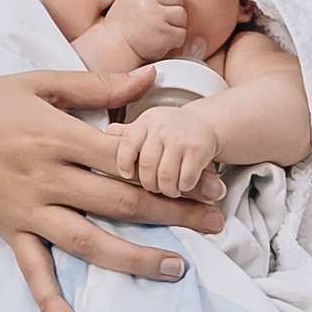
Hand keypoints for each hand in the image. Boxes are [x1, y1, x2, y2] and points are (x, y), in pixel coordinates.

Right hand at [0, 56, 225, 311]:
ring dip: (132, 257)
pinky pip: (31, 269)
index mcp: (57, 134)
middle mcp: (46, 175)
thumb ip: (99, 83)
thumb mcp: (41, 81)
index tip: (209, 180)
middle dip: (172, 212)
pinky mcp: (8, 228)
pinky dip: (48, 300)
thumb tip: (152, 77)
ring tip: (175, 269)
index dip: (171, 169)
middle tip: (217, 224)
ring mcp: (27, 207)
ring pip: (87, 239)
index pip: (126, 157)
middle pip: (119, 200)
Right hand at [100, 0, 187, 62]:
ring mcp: (156, 15)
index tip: (158, 3)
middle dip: (172, 7)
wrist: (115, 47)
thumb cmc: (124, 23)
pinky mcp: (164, 33)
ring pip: (181, 14)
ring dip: (175, 24)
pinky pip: (181, 33)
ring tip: (159, 30)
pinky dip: (175, 39)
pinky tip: (161, 40)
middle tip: (159, 19)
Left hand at [106, 103, 223, 196]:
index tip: (126, 174)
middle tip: (154, 187)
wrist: (205, 123)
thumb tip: (107, 132)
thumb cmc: (172, 128)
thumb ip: (129, 131)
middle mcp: (163, 127)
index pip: (128, 142)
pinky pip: (186, 179)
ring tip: (169, 190)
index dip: (123, 162)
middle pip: (147, 165)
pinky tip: (183, 185)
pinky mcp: (199, 150)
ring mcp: (181, 138)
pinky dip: (183, 187)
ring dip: (167, 189)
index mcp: (147, 121)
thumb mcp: (149, 124)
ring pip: (165, 175)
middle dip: (149, 183)